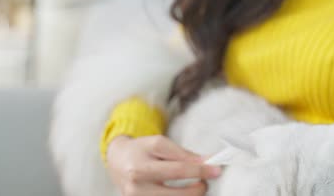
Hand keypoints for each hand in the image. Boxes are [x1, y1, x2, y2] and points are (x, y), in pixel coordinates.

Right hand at [106, 135, 221, 195]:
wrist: (118, 161)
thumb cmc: (140, 150)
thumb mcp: (159, 143)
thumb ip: (181, 153)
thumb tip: (204, 162)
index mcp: (141, 168)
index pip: (178, 171)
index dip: (200, 171)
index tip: (216, 170)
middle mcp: (137, 189)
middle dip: (198, 190)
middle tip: (204, 182)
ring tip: (194, 187)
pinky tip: (183, 193)